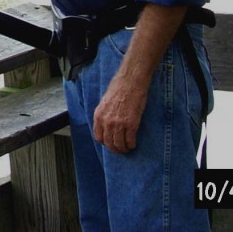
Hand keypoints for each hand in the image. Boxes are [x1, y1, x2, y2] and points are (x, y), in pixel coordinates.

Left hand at [92, 4, 187, 153]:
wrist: (130, 82)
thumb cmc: (119, 88)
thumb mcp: (105, 102)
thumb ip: (104, 114)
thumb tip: (106, 125)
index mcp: (98, 115)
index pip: (98, 136)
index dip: (105, 142)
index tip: (110, 143)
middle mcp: (106, 121)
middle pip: (108, 143)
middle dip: (114, 148)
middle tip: (120, 149)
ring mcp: (118, 123)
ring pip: (119, 144)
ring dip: (123, 149)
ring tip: (127, 148)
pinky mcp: (131, 124)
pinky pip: (130, 140)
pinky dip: (132, 144)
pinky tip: (133, 143)